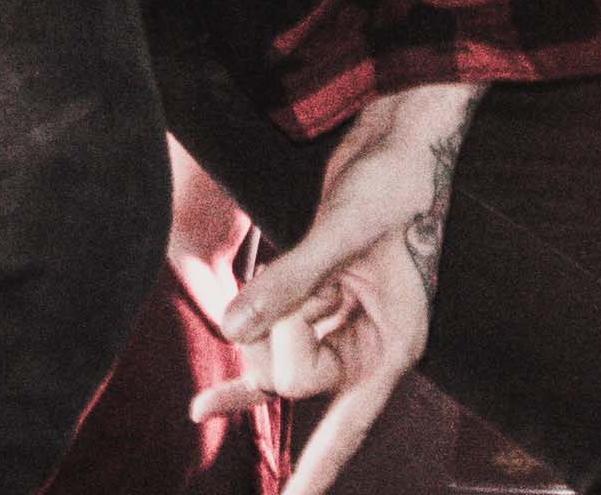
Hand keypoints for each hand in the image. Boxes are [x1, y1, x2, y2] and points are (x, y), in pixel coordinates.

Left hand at [193, 95, 468, 494]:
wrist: (396, 139)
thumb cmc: (392, 181)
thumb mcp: (343, 228)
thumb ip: (289, 280)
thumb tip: (231, 328)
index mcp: (395, 342)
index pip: (351, 424)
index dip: (319, 472)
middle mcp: (368, 346)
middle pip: (296, 378)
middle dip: (288, 326)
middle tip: (324, 273)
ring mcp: (340, 330)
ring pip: (276, 363)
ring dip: (272, 315)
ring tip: (309, 261)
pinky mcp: (316, 309)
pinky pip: (269, 350)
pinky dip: (245, 354)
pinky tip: (203, 407)